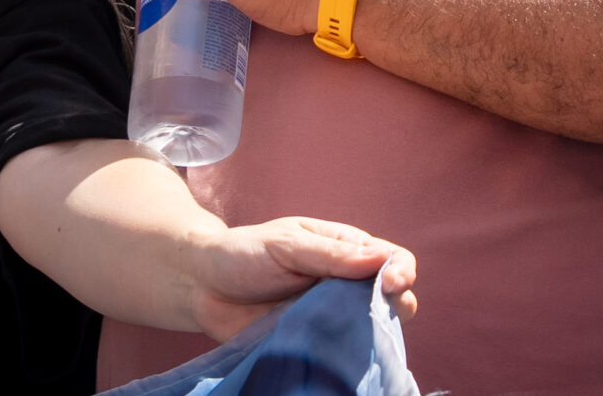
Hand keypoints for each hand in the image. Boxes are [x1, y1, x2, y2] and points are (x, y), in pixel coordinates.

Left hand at [184, 216, 416, 342]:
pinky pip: (339, 354)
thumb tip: (382, 258)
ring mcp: (330, 317)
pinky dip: (344, 358)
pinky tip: (337, 359)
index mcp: (347, 250)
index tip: (389, 285)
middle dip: (396, 306)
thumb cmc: (245, 253)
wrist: (202, 287)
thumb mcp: (288, 244)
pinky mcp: (313, 345)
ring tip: (352, 337)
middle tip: (376, 313)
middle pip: (393, 299)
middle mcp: (345, 285)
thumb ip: (332, 254)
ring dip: (371, 334)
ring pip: (370, 330)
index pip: (393, 259)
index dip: (400, 272)